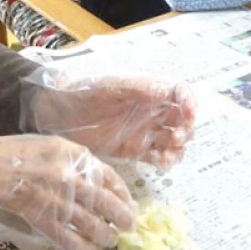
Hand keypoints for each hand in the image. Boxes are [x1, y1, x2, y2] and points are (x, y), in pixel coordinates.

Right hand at [0, 133, 134, 249]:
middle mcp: (69, 175)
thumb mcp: (51, 147)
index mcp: (74, 154)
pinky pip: (67, 237)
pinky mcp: (39, 216)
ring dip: (103, 236)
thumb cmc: (13, 153)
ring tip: (108, 242)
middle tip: (128, 228)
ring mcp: (55, 197)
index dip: (123, 195)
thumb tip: (98, 183)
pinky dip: (78, 246)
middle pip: (106, 202)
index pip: (110, 176)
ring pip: (90, 223)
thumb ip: (75, 163)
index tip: (129, 205)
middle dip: (121, 218)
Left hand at [21, 71, 196, 169]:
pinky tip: (162, 164)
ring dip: (178, 148)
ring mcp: (143, 131)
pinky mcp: (133, 149)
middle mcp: (149, 110)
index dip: (190, 103)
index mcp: (148, 90)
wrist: (59, 109)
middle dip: (186, 129)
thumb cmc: (85, 90)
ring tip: (169, 154)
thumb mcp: (114, 85)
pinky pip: (157, 156)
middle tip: (177, 139)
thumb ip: (140, 89)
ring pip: (173, 141)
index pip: (180, 93)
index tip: (190, 114)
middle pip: (181, 119)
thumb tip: (168, 91)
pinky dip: (165, 161)